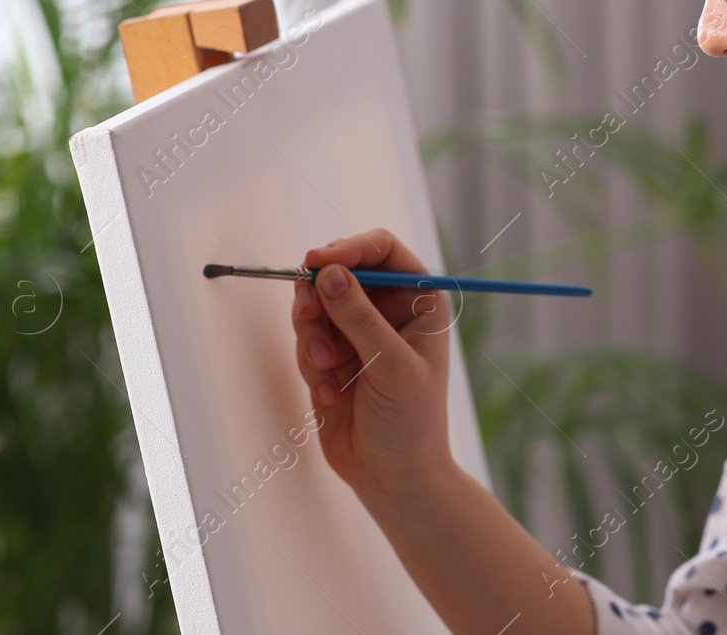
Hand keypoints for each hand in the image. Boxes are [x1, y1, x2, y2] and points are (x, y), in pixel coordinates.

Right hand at [291, 228, 452, 504]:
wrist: (393, 478)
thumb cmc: (411, 423)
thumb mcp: (390, 366)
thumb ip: (358, 318)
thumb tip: (329, 273)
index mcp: (420, 302)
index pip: (384, 251)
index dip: (350, 248)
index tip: (318, 260)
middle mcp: (389, 311)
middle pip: (341, 272)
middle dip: (320, 295)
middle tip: (307, 313)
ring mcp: (358, 334)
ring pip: (317, 305)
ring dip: (313, 336)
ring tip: (326, 370)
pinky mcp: (332, 358)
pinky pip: (306, 339)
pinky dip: (310, 364)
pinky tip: (330, 395)